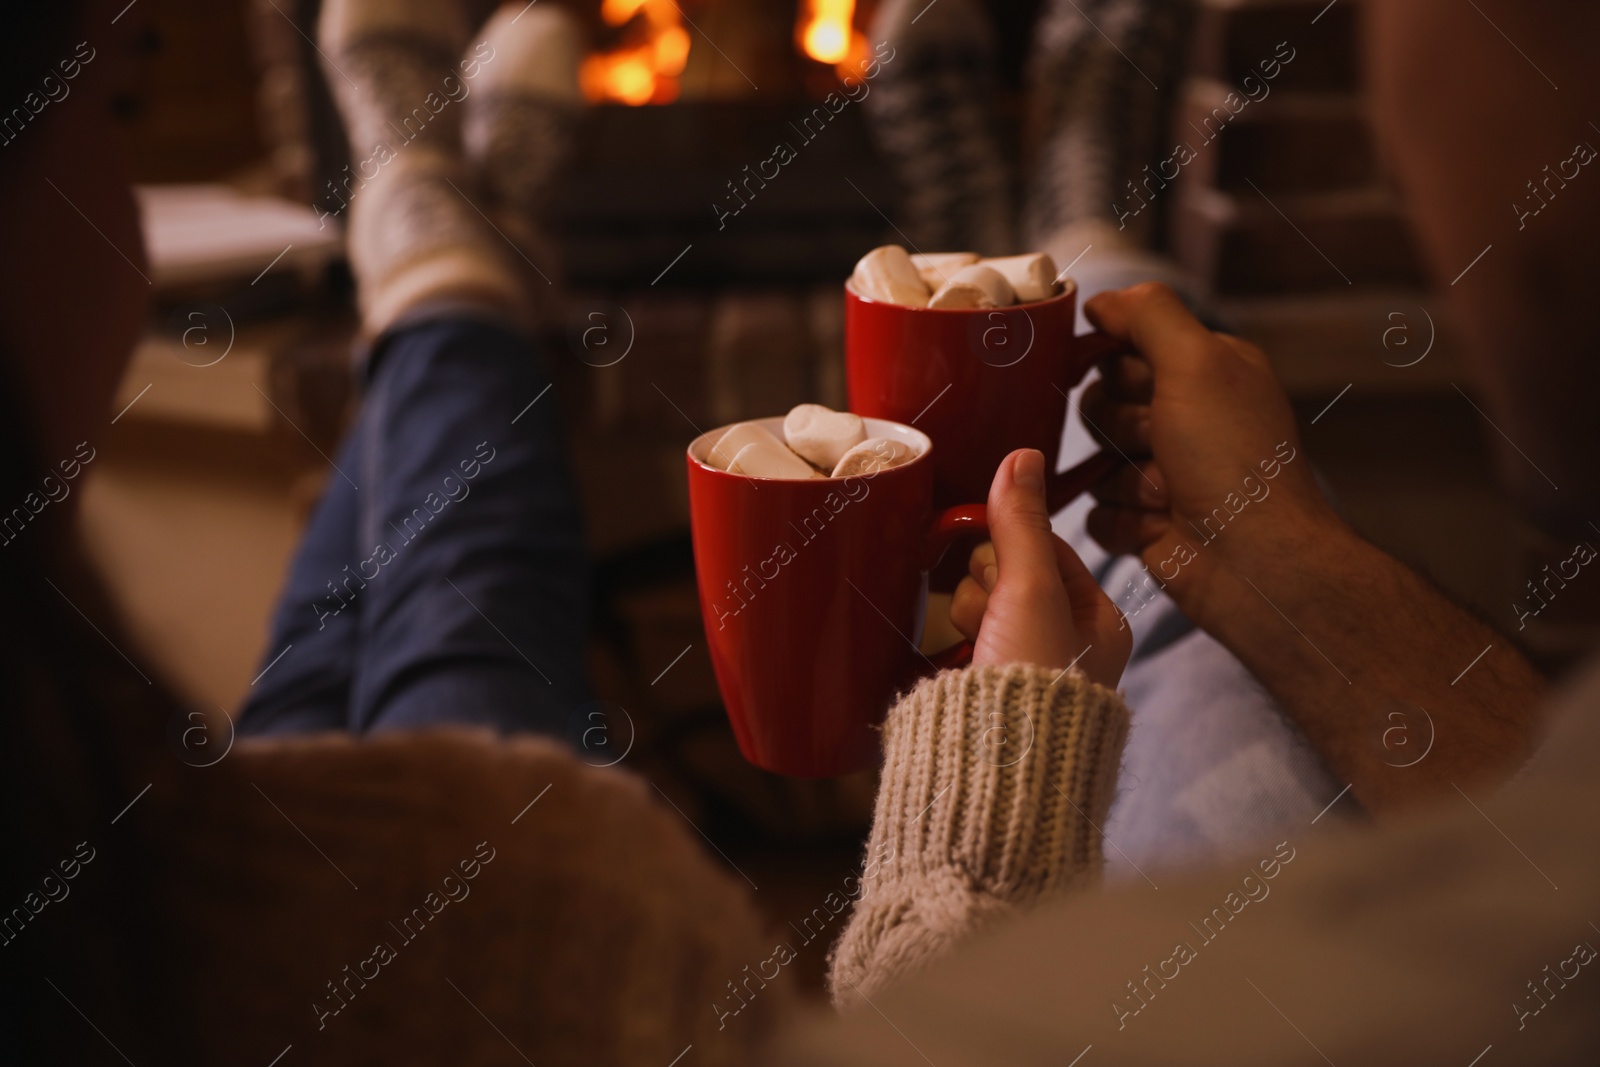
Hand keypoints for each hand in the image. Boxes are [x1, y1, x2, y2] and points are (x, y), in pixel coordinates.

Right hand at [949, 449, 1130, 688]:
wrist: (994, 772)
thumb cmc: (1031, 684)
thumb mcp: (1029, 589)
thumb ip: (1021, 523)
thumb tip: (1023, 456)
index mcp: (1100, 624)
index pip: (1050, 549)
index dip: (1013, 547)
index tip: (996, 563)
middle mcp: (1071, 648)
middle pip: (1011, 576)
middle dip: (987, 588)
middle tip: (991, 616)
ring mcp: (1028, 673)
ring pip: (983, 607)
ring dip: (968, 617)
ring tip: (975, 648)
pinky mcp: (991, 695)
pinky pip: (964, 644)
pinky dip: (956, 647)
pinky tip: (958, 662)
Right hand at [1079, 284, 1345, 624]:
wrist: (1253, 559)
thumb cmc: (1232, 457)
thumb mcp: (1197, 361)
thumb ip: (1147, 315)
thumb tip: (1100, 301)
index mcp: (1203, 372)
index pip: (1124, 348)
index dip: (1117, 365)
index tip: (1133, 382)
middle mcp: (1183, 418)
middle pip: (1100, 404)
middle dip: (1121, 427)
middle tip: (1160, 442)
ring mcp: (1162, 473)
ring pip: (1095, 460)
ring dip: (1124, 479)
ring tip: (1168, 494)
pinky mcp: (1144, 522)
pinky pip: (1095, 512)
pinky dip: (1122, 521)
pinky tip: (1158, 527)